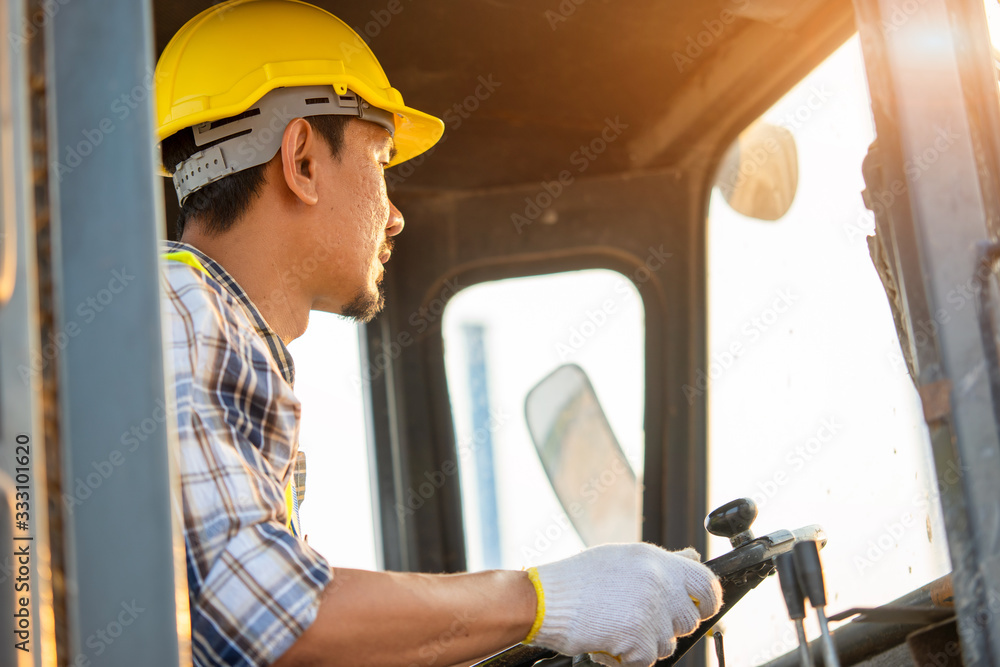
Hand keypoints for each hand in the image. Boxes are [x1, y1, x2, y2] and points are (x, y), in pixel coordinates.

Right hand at [525, 543, 721, 666]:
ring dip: (645, 643)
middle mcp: (657, 581)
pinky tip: (608, 641)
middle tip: (639, 621)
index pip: (705, 581)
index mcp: (655, 559)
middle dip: (668, 626)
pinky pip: (648, 659)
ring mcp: (650, 610)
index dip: (707, 600)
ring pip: (668, 642)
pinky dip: (629, 658)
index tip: (699, 609)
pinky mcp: (638, 637)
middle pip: (688, 618)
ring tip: (616, 628)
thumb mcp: (623, 558)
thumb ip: (662, 561)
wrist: (544, 599)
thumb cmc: (577, 581)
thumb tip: (693, 556)